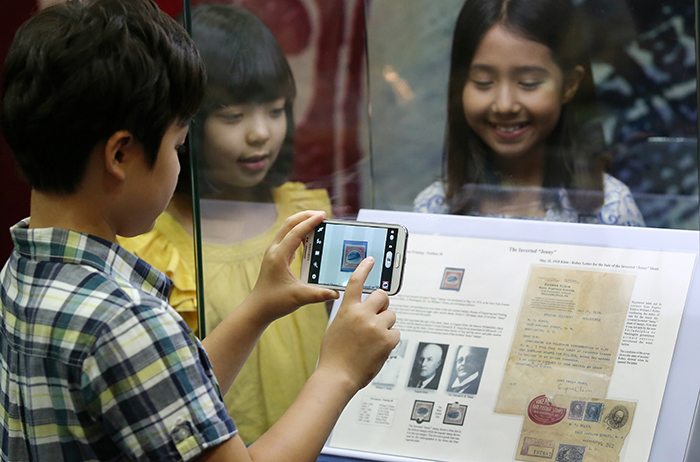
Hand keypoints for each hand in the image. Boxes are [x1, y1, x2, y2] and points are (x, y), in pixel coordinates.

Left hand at [248, 210, 338, 322]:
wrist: (258, 308)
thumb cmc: (274, 302)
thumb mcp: (299, 298)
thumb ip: (318, 294)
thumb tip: (336, 293)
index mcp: (279, 256)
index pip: (295, 232)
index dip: (310, 222)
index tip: (323, 215)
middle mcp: (274, 251)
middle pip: (289, 224)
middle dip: (305, 216)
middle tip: (321, 214)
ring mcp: (273, 252)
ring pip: (287, 229)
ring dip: (301, 223)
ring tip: (317, 222)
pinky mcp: (275, 257)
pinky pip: (287, 238)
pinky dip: (298, 233)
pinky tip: (309, 238)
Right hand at [317, 257, 400, 391]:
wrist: (337, 376)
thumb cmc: (334, 354)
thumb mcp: (336, 327)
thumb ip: (350, 314)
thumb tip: (365, 310)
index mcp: (347, 309)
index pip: (356, 282)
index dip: (364, 268)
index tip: (371, 259)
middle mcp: (362, 314)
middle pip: (382, 296)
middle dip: (382, 304)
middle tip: (378, 315)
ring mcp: (376, 327)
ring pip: (391, 316)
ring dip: (385, 325)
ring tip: (373, 340)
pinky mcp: (387, 340)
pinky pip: (396, 333)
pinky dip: (389, 340)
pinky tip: (378, 349)